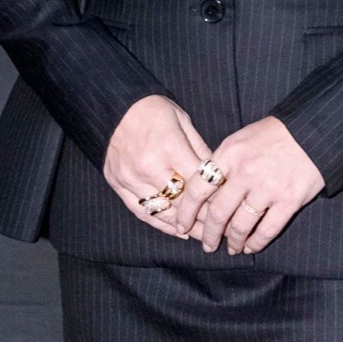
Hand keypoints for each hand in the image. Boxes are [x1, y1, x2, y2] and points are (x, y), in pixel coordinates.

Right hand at [102, 95, 212, 238]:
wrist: (113, 106)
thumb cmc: (152, 109)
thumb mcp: (183, 121)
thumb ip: (199, 150)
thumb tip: (218, 175)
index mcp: (169, 148)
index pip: (198, 183)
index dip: (216, 197)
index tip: (229, 208)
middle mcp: (149, 167)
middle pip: (183, 202)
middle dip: (204, 218)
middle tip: (223, 228)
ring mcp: (131, 179)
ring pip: (164, 212)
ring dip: (186, 226)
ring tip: (204, 235)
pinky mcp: (118, 185)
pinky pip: (142, 212)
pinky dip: (162, 224)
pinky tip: (178, 231)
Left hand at [182, 116, 325, 255]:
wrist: (314, 131)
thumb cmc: (275, 134)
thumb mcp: (242, 139)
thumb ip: (223, 162)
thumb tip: (206, 190)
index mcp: (229, 154)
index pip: (198, 188)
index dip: (187, 211)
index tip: (182, 225)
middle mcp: (245, 172)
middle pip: (218, 213)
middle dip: (209, 234)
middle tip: (208, 245)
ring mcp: (268, 188)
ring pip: (241, 225)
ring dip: (234, 241)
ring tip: (232, 248)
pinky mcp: (289, 201)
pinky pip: (267, 229)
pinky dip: (257, 243)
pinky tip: (251, 247)